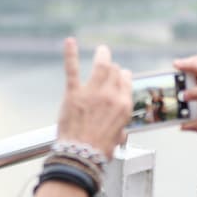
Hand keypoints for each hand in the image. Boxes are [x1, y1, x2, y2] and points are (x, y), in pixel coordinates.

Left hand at [56, 38, 131, 158]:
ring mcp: (92, 92)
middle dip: (113, 68)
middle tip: (108, 65)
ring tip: (102, 50)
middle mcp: (111, 95)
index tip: (119, 76)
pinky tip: (70, 42)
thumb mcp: (117, 138)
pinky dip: (70, 54)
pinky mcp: (74, 94)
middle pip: (115, 72)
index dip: (122, 77)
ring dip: (102, 55)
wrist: (81, 154)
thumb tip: (120, 131)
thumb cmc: (99, 150)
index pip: (126, 81)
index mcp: (123, 105)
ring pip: (101, 66)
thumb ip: (119, 128)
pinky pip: (73, 69)